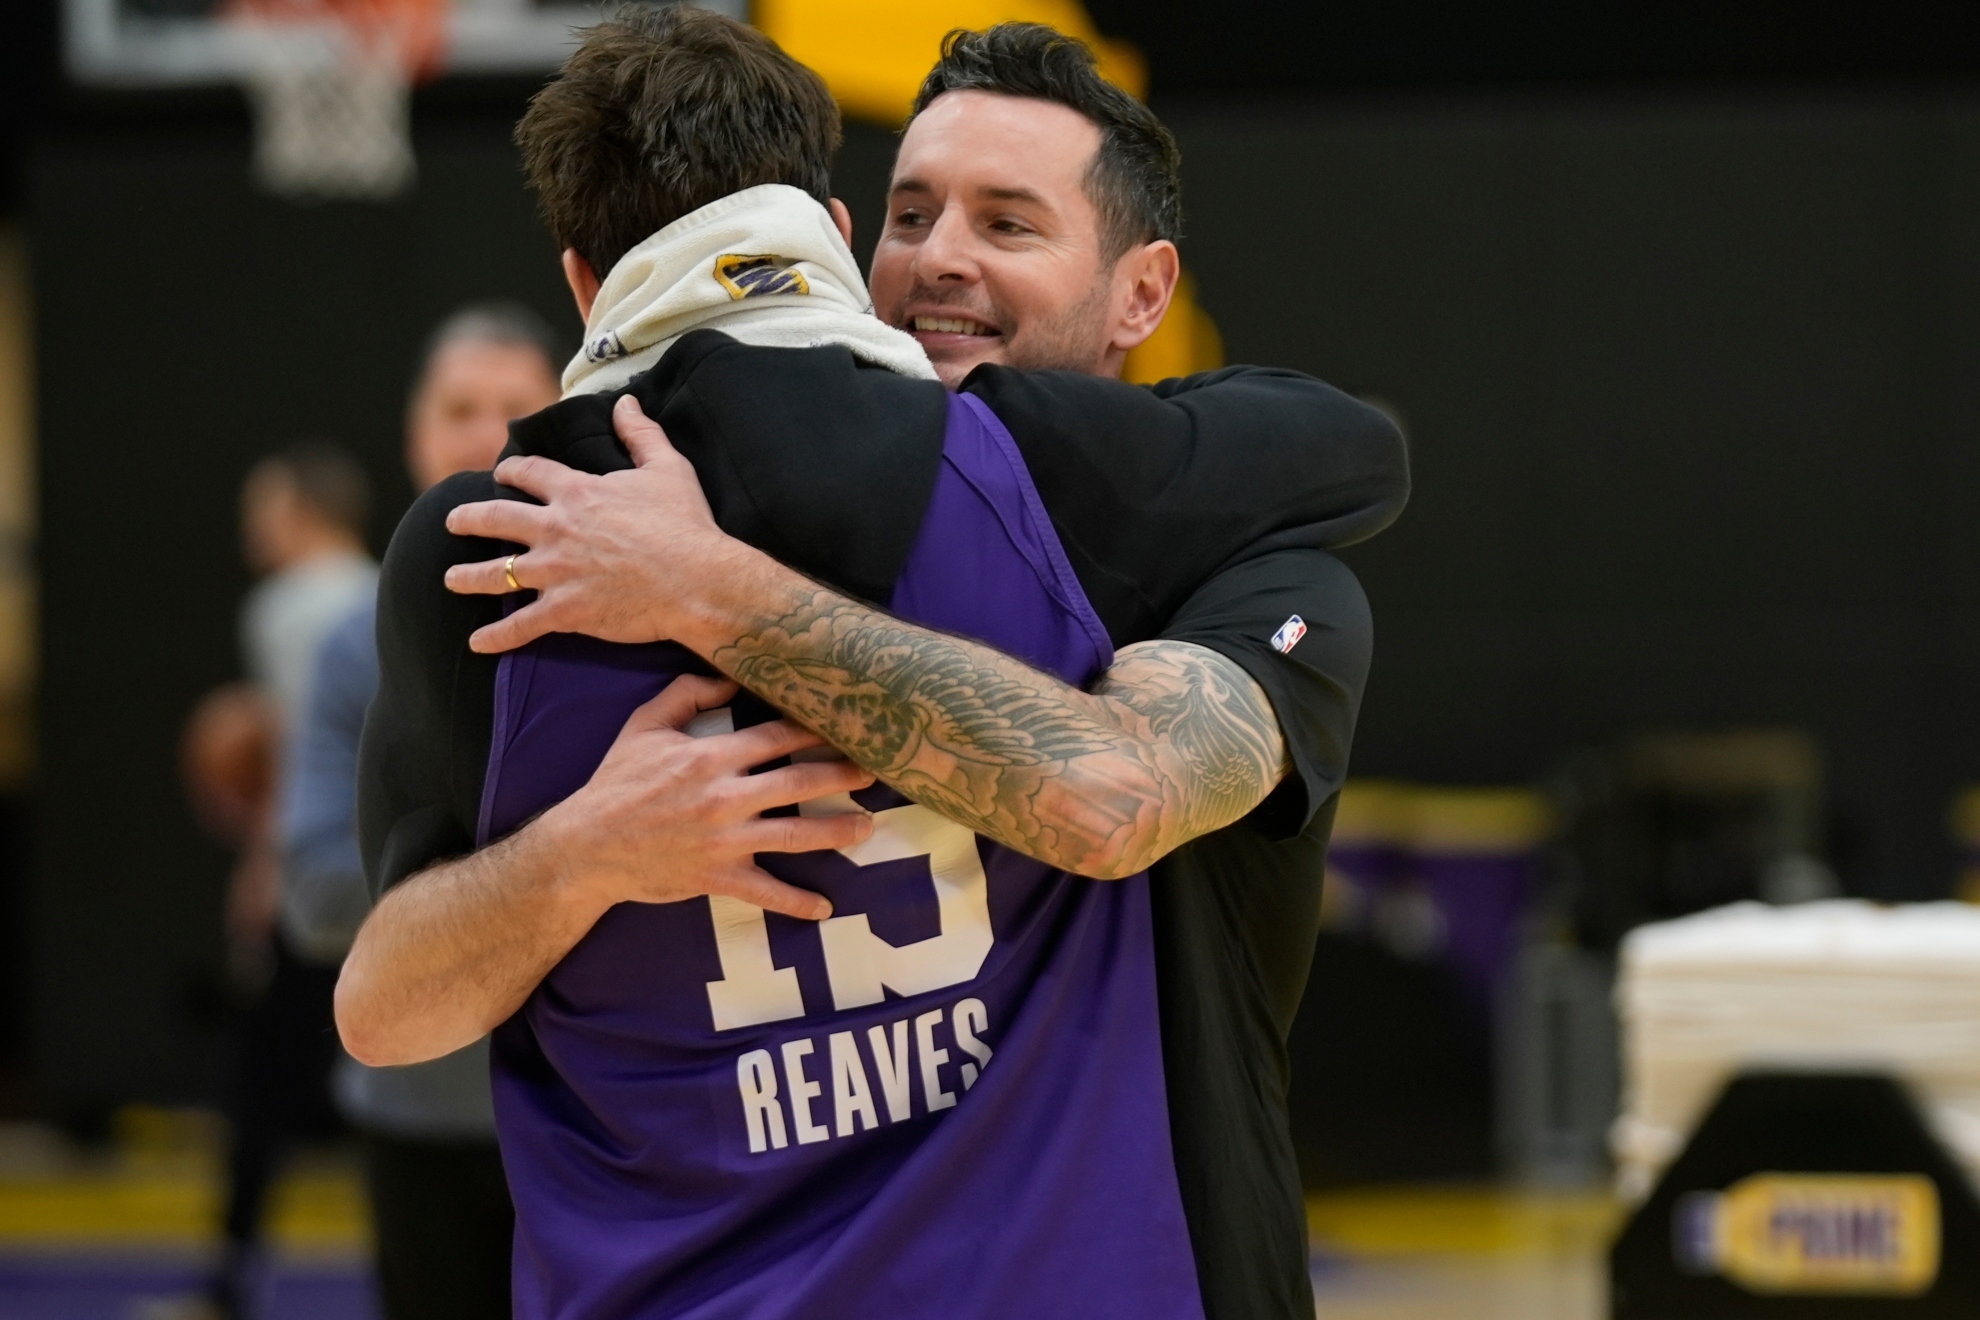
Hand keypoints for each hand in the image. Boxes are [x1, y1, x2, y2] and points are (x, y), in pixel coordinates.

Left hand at [444, 395, 759, 652]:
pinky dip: (497, 636)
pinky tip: (478, 642)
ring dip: (469, 577)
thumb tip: (627, 402)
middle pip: (497, 519)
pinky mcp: (565, 610)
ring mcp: (556, 572)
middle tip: (453, 521)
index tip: (503, 473)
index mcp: (577, 492)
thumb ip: (641, 434)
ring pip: (497, 573)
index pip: (531, 474)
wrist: (697, 580)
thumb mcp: (667, 468)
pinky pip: (520, 626)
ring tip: (450, 580)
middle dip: (469, 519)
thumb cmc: (685, 524)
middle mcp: (556, 529)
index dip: (514, 471)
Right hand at [533, 674, 874, 920]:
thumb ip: (686, 695)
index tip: (846, 725)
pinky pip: (766, 892)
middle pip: (800, 780)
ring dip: (837, 831)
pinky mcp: (718, 878)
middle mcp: (726, 797)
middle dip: (842, 774)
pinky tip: (824, 907)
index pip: (778, 736)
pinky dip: (797, 902)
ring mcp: (725, 840)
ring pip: (796, 834)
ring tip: (867, 827)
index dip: (815, 729)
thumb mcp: (644, 727)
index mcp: (711, 756)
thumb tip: (729, 677)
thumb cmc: (615, 783)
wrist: (586, 847)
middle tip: (875, 771)